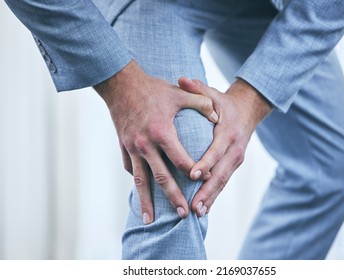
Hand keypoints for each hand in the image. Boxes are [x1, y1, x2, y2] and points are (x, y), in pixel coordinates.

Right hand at [94, 60, 218, 223]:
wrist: (120, 83)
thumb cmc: (152, 88)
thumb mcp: (179, 93)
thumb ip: (201, 104)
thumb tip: (217, 118)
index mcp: (162, 133)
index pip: (182, 161)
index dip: (196, 172)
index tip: (205, 181)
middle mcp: (145, 145)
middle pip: (162, 178)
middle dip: (174, 198)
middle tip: (183, 215)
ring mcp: (132, 148)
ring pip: (141, 181)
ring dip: (147, 201)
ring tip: (151, 220)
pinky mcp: (123, 147)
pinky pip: (131, 169)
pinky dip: (137, 181)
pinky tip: (142, 192)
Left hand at [178, 77, 271, 216]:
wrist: (247, 111)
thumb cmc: (223, 103)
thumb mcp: (212, 94)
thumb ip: (196, 89)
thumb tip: (181, 79)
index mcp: (227, 132)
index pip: (215, 150)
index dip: (205, 163)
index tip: (192, 175)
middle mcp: (234, 148)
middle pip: (220, 173)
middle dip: (207, 190)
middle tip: (194, 205)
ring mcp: (236, 159)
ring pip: (223, 181)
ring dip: (211, 197)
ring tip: (198, 212)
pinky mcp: (234, 165)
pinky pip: (223, 182)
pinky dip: (214, 195)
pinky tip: (204, 208)